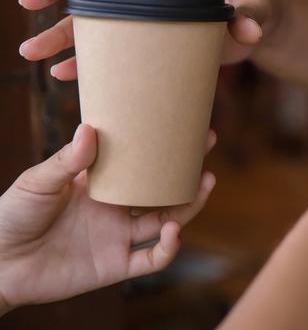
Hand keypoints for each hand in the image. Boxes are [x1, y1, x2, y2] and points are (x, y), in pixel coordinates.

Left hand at [0, 124, 215, 313]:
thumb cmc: (12, 215)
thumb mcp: (38, 181)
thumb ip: (67, 160)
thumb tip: (90, 128)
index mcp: (101, 184)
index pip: (140, 162)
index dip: (161, 146)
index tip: (180, 123)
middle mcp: (116, 209)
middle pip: (162, 189)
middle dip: (187, 169)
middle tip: (206, 144)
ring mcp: (118, 237)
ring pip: (167, 220)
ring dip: (189, 204)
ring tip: (205, 183)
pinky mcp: (116, 265)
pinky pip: (152, 259)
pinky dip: (168, 247)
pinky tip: (173, 231)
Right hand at [18, 0, 270, 79]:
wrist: (248, 30)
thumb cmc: (251, 10)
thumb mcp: (255, 9)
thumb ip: (252, 14)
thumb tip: (250, 30)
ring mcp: (142, 16)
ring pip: (91, 19)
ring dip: (60, 32)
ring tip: (30, 50)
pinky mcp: (146, 42)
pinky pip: (108, 49)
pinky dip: (86, 60)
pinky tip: (64, 72)